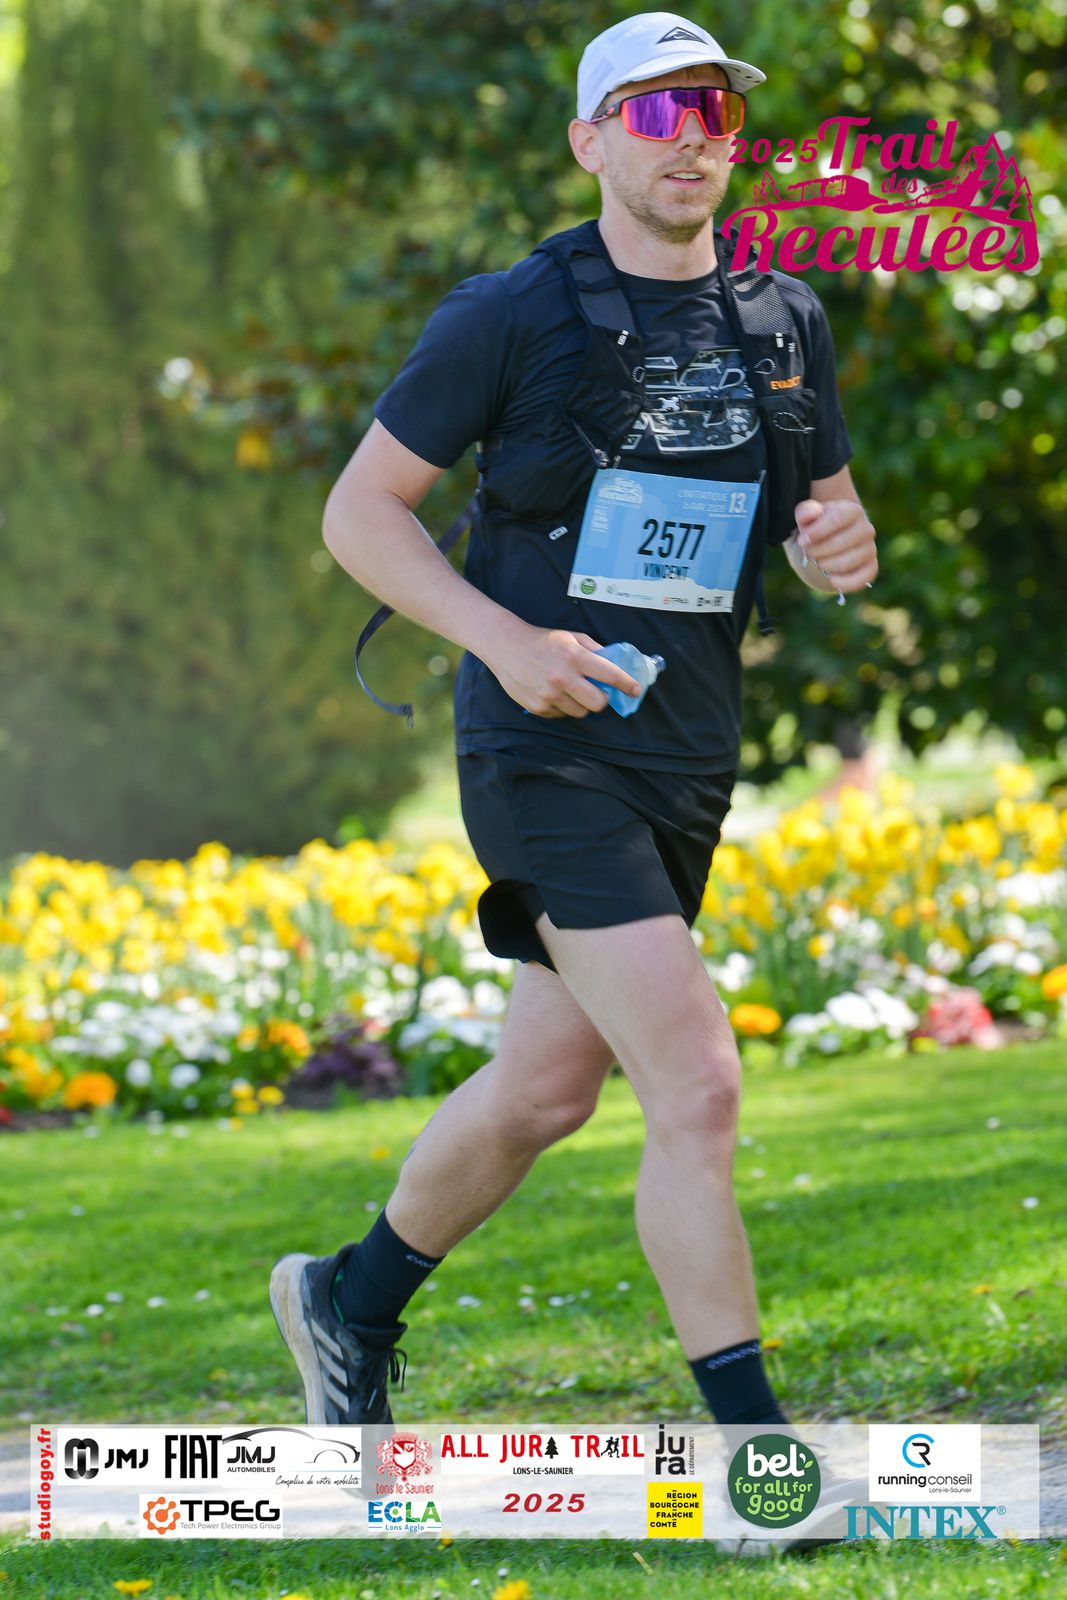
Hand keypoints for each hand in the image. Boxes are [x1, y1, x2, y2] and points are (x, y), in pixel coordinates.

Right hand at [486, 625, 640, 718]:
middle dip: (601, 699)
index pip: (610, 675)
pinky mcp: (537, 706)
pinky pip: (560, 715)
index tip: (635, 690)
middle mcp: (563, 677)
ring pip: (580, 712)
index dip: (627, 684)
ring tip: (569, 690)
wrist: (506, 646)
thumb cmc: (543, 640)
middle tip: (596, 692)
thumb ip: (594, 650)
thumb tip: (615, 664)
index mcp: (575, 657)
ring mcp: (549, 694)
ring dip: (580, 704)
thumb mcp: (571, 637)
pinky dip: (561, 707)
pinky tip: (552, 692)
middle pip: (597, 703)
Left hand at [793, 498, 877, 592]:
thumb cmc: (818, 527)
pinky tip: (831, 579)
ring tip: (818, 561)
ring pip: (847, 562)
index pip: (837, 519)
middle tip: (808, 552)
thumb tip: (812, 513)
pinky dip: (843, 582)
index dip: (817, 532)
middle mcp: (866, 529)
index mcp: (853, 511)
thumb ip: (806, 512)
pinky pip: (860, 579)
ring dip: (826, 565)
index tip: (802, 541)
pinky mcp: (871, 568)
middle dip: (818, 550)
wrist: (832, 541)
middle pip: (842, 542)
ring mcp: (870, 549)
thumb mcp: (808, 517)